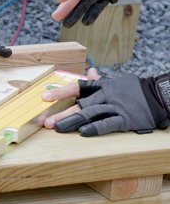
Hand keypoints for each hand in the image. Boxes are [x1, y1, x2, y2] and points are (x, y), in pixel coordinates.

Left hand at [42, 69, 169, 136]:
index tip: (44, 97)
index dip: (60, 92)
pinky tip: (83, 132)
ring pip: (90, 114)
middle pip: (79, 104)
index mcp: (102, 86)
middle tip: (46, 121)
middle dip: (62, 113)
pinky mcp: (125, 119)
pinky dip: (95, 127)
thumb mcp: (117, 82)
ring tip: (57, 128)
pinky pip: (108, 124)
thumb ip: (100, 81)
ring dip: (72, 121)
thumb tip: (90, 71)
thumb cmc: (135, 90)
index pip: (77, 87)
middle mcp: (105, 96)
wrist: (160, 95)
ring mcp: (115, 107)